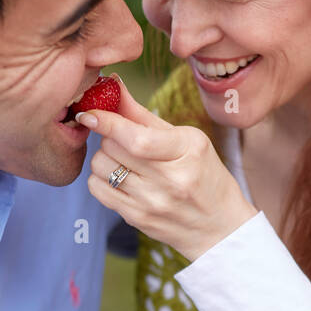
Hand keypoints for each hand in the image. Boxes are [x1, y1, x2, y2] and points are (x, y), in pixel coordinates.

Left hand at [79, 76, 256, 262]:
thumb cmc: (205, 176)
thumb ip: (144, 115)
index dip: (107, 122)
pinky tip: (119, 178)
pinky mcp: (138, 219)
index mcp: (187, 152)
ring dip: (105, 158)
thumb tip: (112, 83)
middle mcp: (170, 181)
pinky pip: (98, 190)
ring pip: (101, 168)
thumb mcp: (187, 140)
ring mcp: (152, 203)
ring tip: (124, 160)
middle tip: (122, 139)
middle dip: (109, 137)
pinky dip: (100, 178)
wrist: (220, 227)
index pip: (136, 138)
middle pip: (113, 149)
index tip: (90, 113)